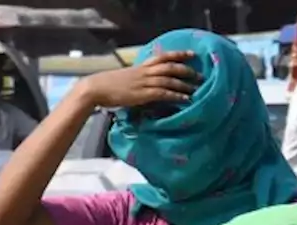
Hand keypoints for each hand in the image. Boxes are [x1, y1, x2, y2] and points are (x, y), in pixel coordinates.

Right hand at [83, 52, 200, 107]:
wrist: (96, 88)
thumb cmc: (110, 85)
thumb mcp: (128, 77)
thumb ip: (140, 77)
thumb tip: (150, 81)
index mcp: (141, 66)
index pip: (163, 56)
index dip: (178, 54)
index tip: (191, 54)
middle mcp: (145, 72)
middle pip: (170, 66)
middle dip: (186, 70)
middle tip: (200, 75)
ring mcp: (144, 82)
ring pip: (169, 79)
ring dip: (184, 84)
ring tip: (197, 88)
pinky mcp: (143, 94)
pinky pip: (163, 93)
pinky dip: (176, 95)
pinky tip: (186, 99)